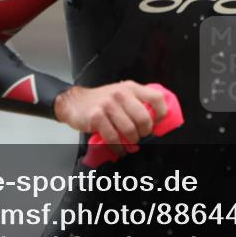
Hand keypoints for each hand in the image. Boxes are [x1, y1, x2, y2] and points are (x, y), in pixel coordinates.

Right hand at [53, 81, 168, 155]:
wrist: (74, 102)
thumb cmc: (101, 100)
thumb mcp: (121, 94)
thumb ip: (137, 103)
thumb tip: (154, 122)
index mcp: (131, 88)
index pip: (156, 98)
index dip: (161, 114)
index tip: (157, 123)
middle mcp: (121, 94)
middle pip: (144, 118)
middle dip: (145, 132)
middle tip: (141, 136)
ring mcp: (108, 105)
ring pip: (130, 130)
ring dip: (132, 141)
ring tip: (129, 143)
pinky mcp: (97, 117)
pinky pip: (113, 138)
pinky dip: (118, 147)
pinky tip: (119, 148)